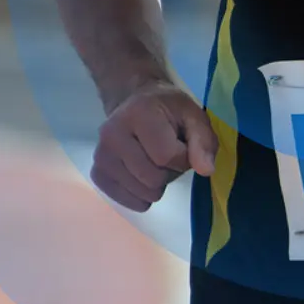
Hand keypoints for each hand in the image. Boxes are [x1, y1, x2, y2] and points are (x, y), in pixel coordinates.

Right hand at [92, 82, 217, 212]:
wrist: (134, 103)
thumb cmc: (169, 111)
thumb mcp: (194, 117)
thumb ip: (204, 142)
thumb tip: (206, 170)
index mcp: (138, 114)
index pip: (166, 156)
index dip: (183, 158)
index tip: (182, 145)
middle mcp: (112, 134)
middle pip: (152, 178)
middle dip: (169, 172)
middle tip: (168, 155)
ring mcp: (101, 155)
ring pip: (142, 192)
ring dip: (156, 184)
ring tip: (154, 161)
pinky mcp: (97, 173)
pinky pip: (126, 200)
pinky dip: (141, 195)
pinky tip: (142, 175)